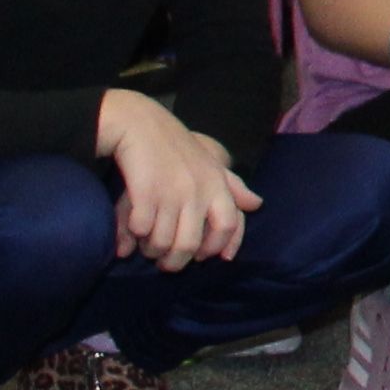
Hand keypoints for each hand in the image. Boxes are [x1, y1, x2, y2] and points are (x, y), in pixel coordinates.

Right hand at [94, 88, 253, 270]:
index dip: (216, 247)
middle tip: (166, 264)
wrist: (142, 125)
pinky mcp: (145, 192)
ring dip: (152, 250)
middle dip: (175, 262)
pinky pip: (141, 229)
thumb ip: (234, 187)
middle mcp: (198, 191)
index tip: (201, 257)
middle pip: (190, 244)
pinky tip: (133, 233)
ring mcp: (172, 192)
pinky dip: (135, 236)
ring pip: (163, 241)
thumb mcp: (211, 164)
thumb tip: (256, 205)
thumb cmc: (178, 148)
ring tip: (148, 249)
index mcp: (217, 185)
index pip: (229, 226)